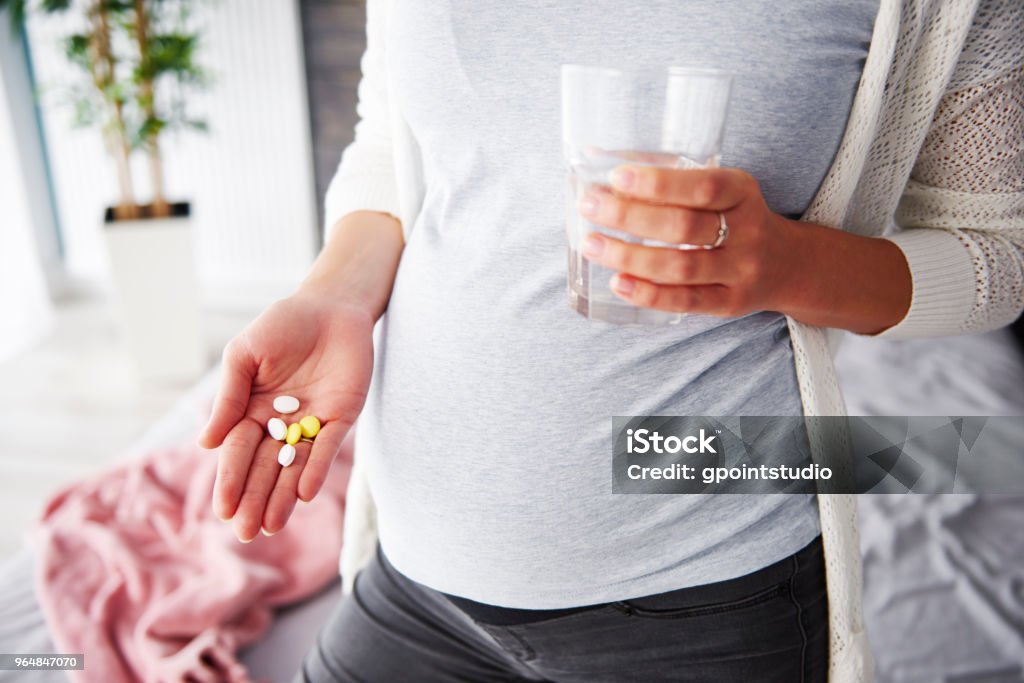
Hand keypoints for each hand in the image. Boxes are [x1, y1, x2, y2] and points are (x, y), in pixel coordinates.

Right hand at [197, 292, 373, 541]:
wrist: (330, 306)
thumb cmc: (281, 326)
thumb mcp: (245, 355)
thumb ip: (229, 397)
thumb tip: (205, 443)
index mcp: (251, 411)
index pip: (238, 453)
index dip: (231, 480)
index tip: (223, 510)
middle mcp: (281, 424)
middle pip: (265, 468)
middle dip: (255, 500)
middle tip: (246, 533)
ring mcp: (311, 423)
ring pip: (295, 467)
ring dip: (283, 497)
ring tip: (271, 526)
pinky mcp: (340, 417)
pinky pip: (326, 448)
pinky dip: (315, 469)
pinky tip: (304, 493)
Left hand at [577, 165, 804, 316]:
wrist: (787, 264)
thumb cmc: (735, 217)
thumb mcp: (721, 190)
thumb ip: (669, 179)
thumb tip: (597, 160)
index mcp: (743, 192)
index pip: (704, 187)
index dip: (659, 184)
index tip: (616, 177)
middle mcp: (746, 231)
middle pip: (684, 227)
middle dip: (630, 217)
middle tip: (589, 206)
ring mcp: (740, 271)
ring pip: (680, 267)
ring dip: (630, 256)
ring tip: (592, 245)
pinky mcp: (729, 303)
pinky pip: (685, 302)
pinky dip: (648, 294)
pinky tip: (617, 282)